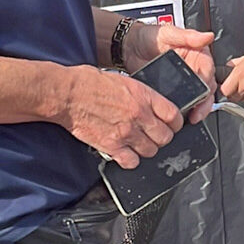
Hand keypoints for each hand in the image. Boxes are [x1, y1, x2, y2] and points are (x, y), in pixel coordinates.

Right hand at [59, 66, 183, 168]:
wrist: (67, 94)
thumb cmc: (88, 83)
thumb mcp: (123, 80)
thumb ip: (140, 95)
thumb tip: (150, 105)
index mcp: (143, 96)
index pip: (174, 115)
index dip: (176, 123)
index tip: (173, 125)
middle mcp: (139, 115)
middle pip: (165, 137)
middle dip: (162, 138)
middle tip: (155, 136)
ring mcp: (126, 132)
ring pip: (151, 151)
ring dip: (147, 150)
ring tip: (139, 145)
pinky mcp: (111, 146)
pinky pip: (131, 162)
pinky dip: (130, 161)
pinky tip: (126, 154)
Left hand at [127, 23, 216, 121]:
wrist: (128, 47)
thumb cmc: (148, 36)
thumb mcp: (168, 33)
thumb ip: (188, 36)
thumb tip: (208, 36)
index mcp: (197, 54)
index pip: (208, 71)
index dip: (208, 83)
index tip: (204, 93)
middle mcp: (194, 69)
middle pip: (207, 88)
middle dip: (205, 102)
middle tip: (198, 113)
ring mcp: (184, 82)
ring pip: (198, 98)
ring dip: (197, 109)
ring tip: (191, 117)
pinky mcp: (173, 91)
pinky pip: (182, 102)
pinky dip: (183, 111)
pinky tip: (179, 116)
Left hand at [219, 47, 243, 101]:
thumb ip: (235, 64)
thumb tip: (228, 67)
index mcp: (240, 75)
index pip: (224, 90)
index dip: (223, 88)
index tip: (224, 85)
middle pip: (232, 97)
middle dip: (231, 92)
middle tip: (235, 85)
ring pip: (242, 100)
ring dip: (241, 94)